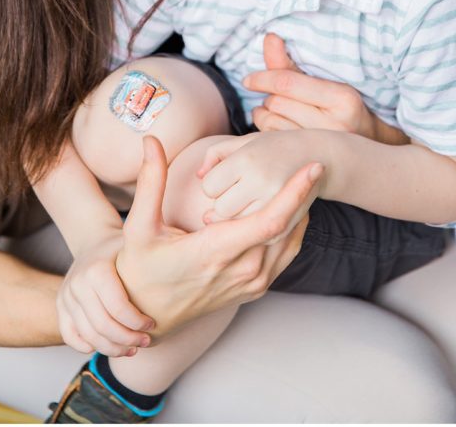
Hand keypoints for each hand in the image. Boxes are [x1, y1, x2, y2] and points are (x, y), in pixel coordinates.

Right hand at [57, 233, 154, 355]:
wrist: (94, 242)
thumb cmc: (124, 247)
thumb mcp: (137, 246)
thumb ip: (154, 257)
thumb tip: (186, 272)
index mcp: (96, 269)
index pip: (117, 307)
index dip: (137, 322)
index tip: (152, 325)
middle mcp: (77, 283)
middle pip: (102, 326)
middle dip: (127, 339)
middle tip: (144, 342)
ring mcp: (66, 296)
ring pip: (88, 335)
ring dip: (112, 348)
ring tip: (131, 348)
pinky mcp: (60, 306)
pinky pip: (70, 336)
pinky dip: (90, 345)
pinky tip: (110, 345)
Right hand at [116, 136, 322, 338]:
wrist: (148, 314)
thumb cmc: (141, 269)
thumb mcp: (138, 227)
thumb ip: (150, 181)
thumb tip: (150, 141)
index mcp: (215, 252)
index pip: (269, 221)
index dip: (295, 192)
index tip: (313, 166)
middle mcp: (240, 270)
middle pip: (288, 226)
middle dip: (305, 193)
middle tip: (316, 162)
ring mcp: (251, 283)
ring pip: (291, 240)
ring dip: (303, 209)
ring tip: (310, 179)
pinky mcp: (256, 288)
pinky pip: (286, 254)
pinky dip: (296, 228)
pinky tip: (296, 206)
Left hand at [198, 131, 322, 221]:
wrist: (319, 155)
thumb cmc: (274, 146)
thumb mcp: (244, 141)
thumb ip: (214, 155)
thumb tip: (199, 176)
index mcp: (246, 159)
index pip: (209, 186)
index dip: (213, 184)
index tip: (223, 180)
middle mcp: (260, 181)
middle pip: (220, 209)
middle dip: (222, 205)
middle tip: (234, 195)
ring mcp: (275, 202)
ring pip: (237, 226)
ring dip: (236, 220)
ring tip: (245, 206)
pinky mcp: (288, 220)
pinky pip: (259, 237)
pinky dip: (255, 232)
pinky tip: (258, 217)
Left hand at [247, 34, 404, 142]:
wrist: (364, 154)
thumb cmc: (339, 111)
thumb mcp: (324, 83)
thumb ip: (290, 64)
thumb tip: (269, 38)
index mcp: (343, 98)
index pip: (288, 82)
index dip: (262, 78)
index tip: (248, 80)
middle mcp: (336, 125)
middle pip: (277, 103)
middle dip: (270, 97)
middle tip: (277, 98)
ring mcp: (323, 147)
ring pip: (271, 123)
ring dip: (265, 114)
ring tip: (277, 112)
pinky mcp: (308, 162)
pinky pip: (271, 140)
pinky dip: (266, 131)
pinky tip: (276, 128)